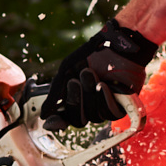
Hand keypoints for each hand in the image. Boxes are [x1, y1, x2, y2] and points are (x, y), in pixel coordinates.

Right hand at [39, 19, 156, 126]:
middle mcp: (90, 106)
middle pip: (78, 120)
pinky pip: (110, 113)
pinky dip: (104, 99)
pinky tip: (102, 85)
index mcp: (75, 99)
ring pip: (94, 117)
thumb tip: (43, 115)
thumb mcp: (67, 69)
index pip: (65, 119)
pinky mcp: (122, 105)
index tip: (48, 120)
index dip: (57, 122)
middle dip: (74, 101)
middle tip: (74, 81)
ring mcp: (105, 107)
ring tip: (90, 72)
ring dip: (89, 94)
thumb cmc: (91, 54)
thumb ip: (55, 93)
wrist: (116, 43)